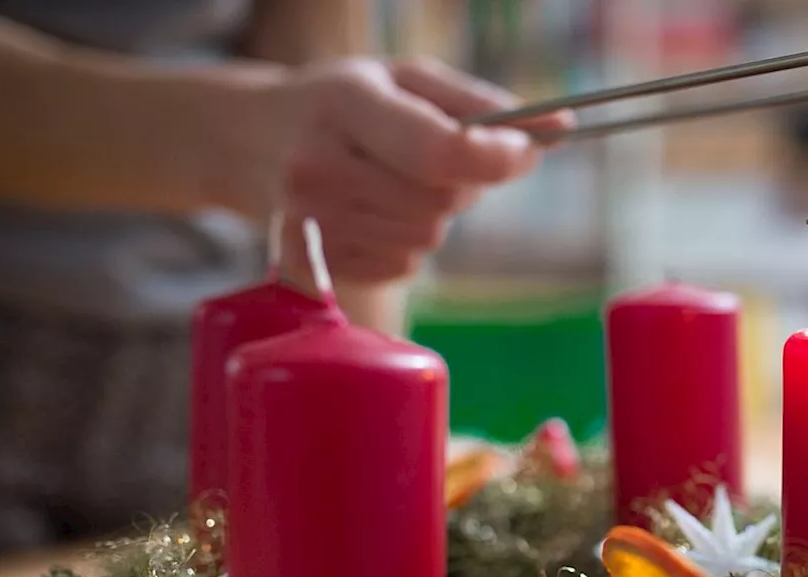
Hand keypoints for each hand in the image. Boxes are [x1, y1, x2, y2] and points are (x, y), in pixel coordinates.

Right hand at [279, 58, 572, 283]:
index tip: (526, 149)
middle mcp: (317, 166)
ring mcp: (309, 223)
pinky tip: (374, 210)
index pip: (438, 150)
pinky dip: (405, 241)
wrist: (246, 140)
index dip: (496, 156)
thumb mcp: (404, 79)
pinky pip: (401, 264)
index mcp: (343, 104)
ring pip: (425, 238)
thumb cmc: (342, 102)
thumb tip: (561, 129)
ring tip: (395, 179)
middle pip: (440, 201)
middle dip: (463, 182)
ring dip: (434, 213)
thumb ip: (481, 103)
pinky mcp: (311, 265)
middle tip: (439, 157)